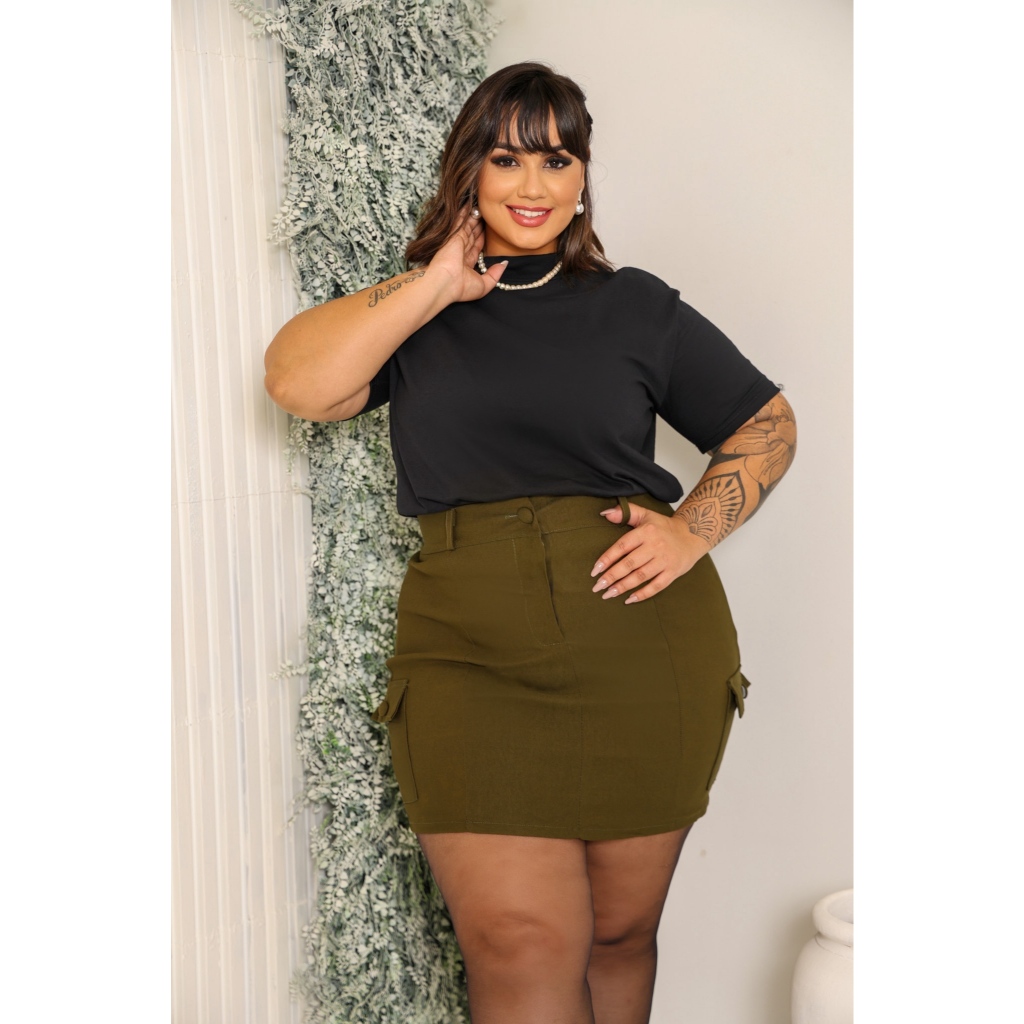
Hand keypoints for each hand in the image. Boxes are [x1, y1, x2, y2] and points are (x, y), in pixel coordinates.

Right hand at [428, 206, 507, 302]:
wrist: (444, 284)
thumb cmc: (461, 288)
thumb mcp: (484, 285)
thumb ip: (495, 275)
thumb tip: (504, 264)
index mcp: (466, 263)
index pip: (476, 246)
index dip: (482, 237)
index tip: (487, 229)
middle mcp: (461, 251)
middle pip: (472, 233)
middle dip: (478, 224)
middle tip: (485, 213)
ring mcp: (456, 242)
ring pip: (467, 226)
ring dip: (473, 216)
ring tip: (480, 204)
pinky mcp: (453, 235)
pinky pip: (460, 221)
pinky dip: (464, 212)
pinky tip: (469, 203)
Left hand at [589, 501, 711, 604]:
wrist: (693, 535)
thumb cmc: (663, 526)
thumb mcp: (646, 514)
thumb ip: (626, 512)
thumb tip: (605, 513)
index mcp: (646, 531)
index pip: (622, 546)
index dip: (607, 558)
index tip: (594, 570)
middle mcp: (656, 546)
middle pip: (629, 564)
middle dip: (611, 576)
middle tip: (597, 587)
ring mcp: (665, 560)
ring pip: (640, 576)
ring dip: (623, 586)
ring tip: (608, 594)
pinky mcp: (673, 572)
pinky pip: (657, 586)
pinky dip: (643, 594)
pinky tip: (629, 599)